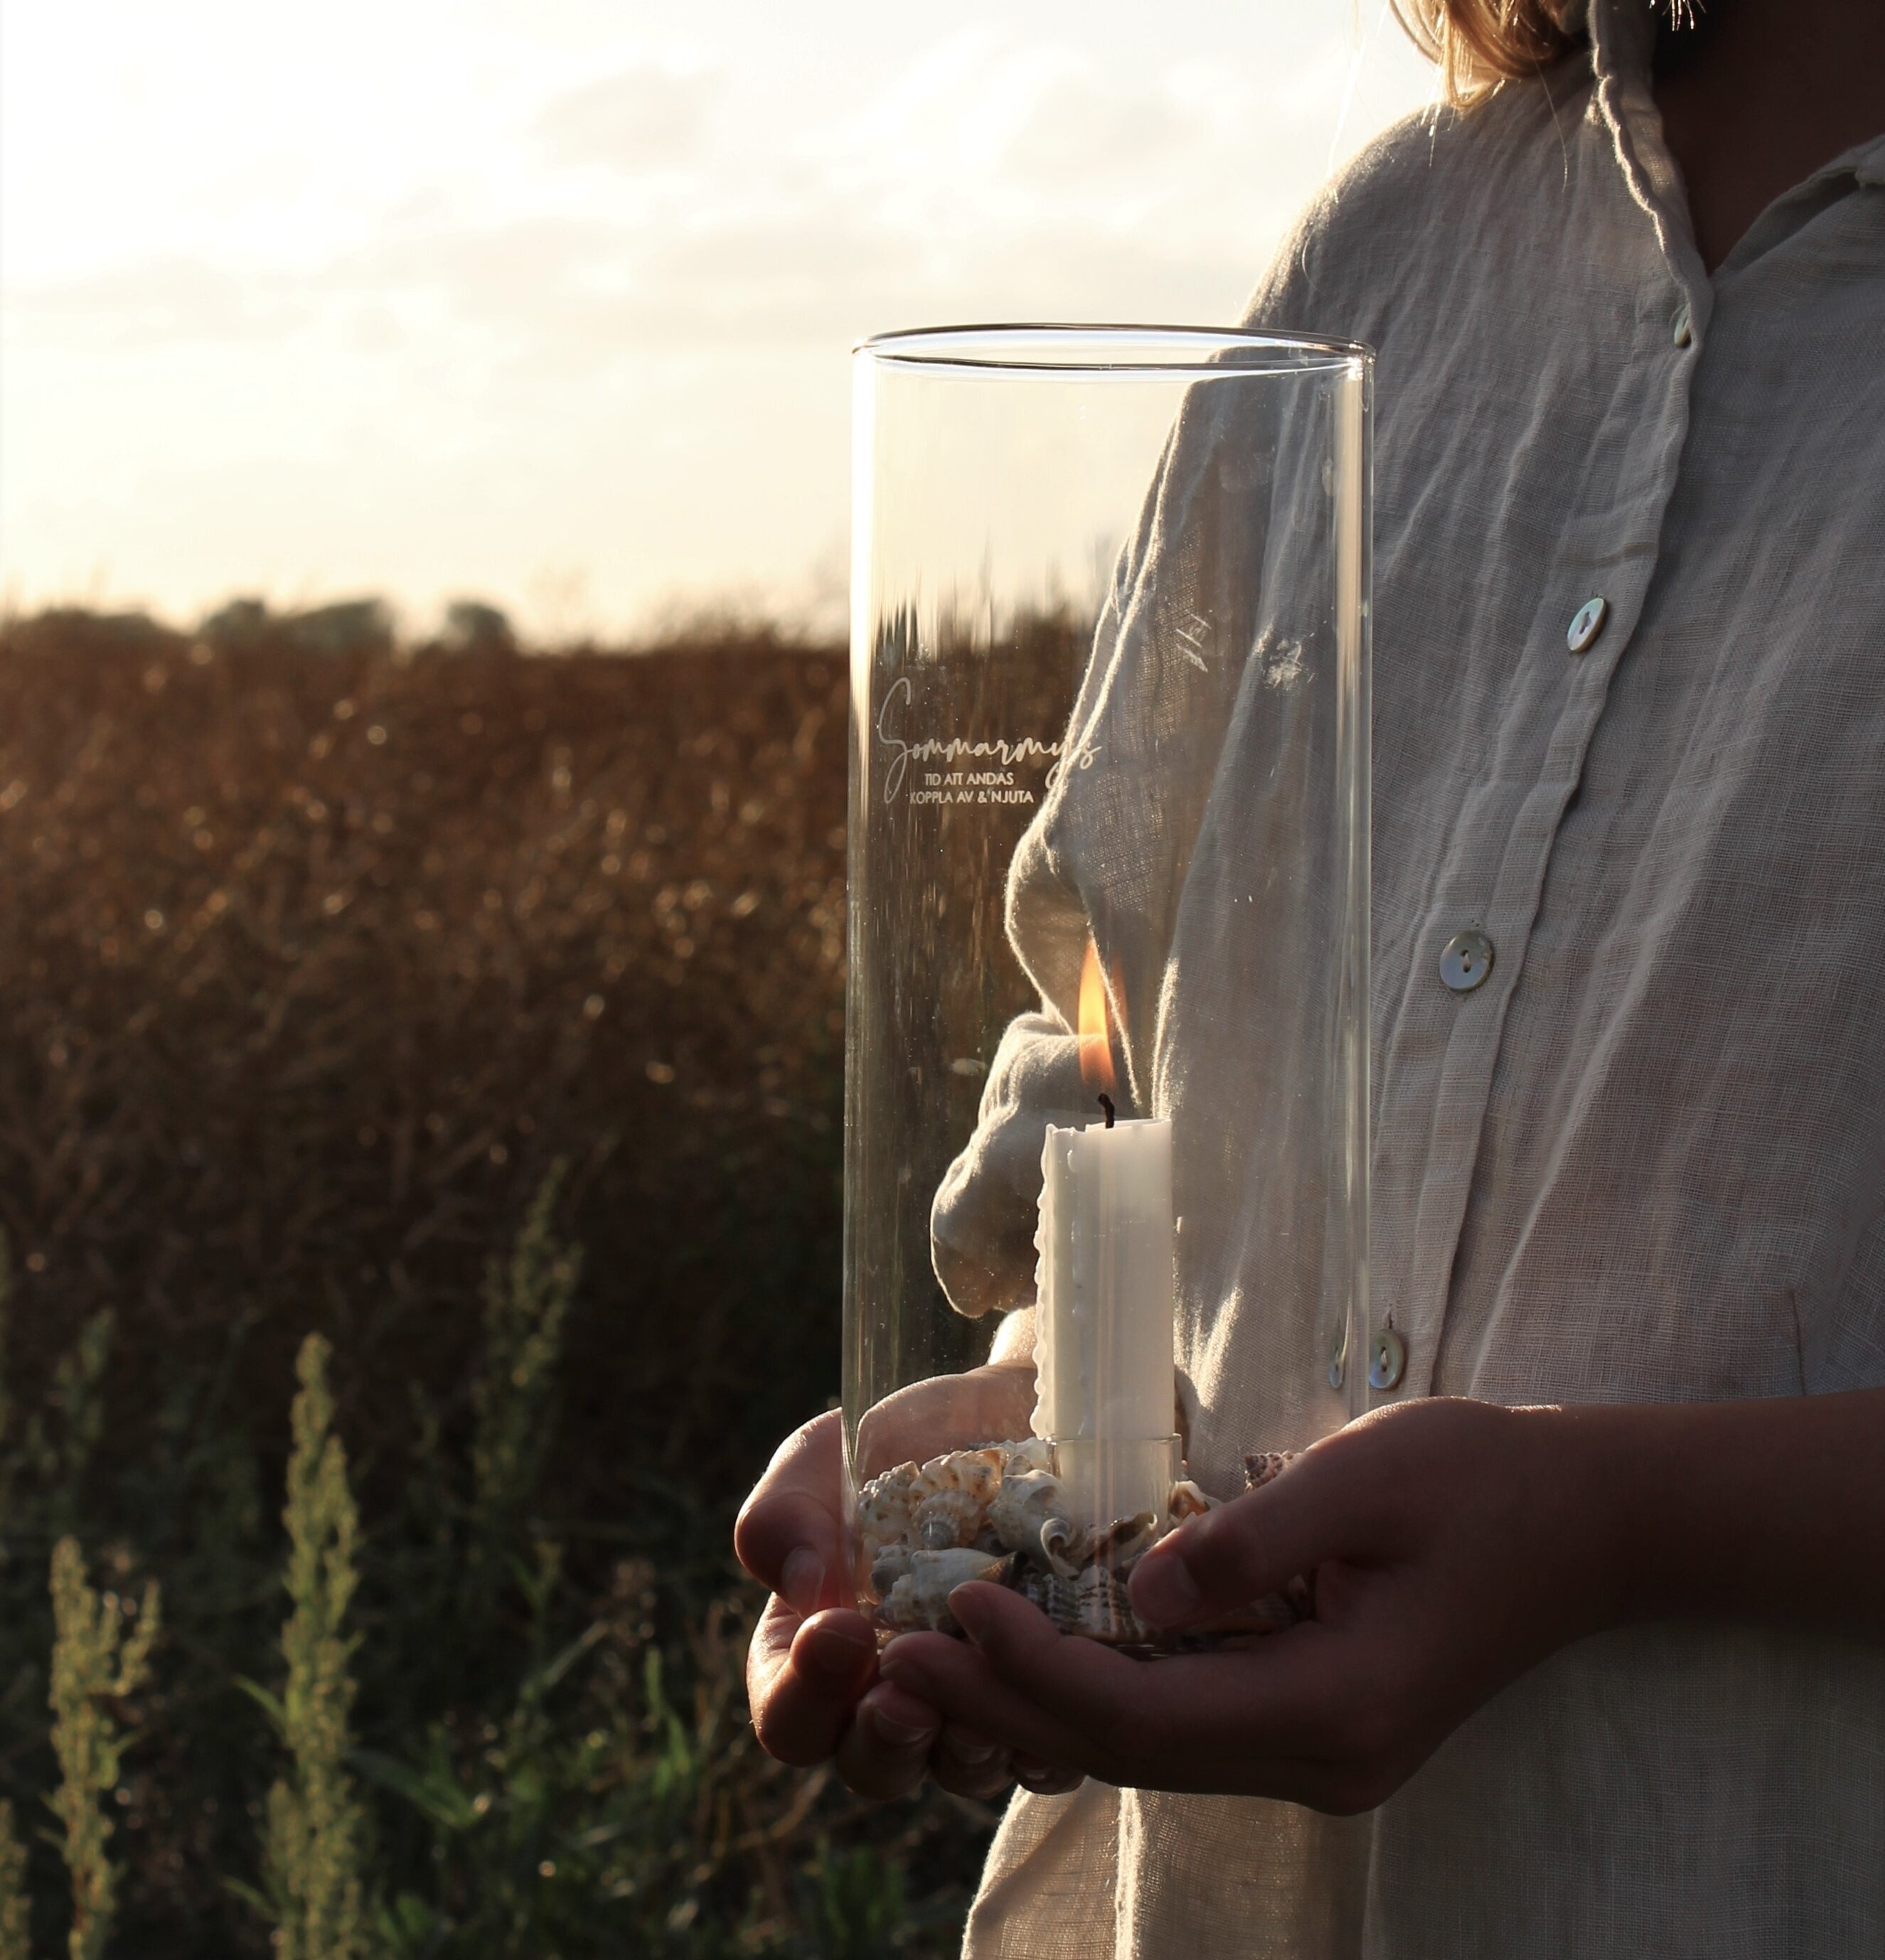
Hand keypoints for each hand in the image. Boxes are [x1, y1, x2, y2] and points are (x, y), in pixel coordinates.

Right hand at [736, 1388, 1078, 1801]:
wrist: (1012, 1416)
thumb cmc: (902, 1439)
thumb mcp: (824, 1458)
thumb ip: (785, 1516)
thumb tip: (801, 1583)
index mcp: (817, 1653)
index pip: (789, 1716)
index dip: (804, 1693)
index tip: (840, 1631)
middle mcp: (890, 1695)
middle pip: (871, 1764)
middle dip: (884, 1741)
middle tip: (906, 1700)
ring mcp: (972, 1706)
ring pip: (959, 1771)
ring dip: (966, 1751)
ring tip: (981, 1710)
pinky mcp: (1047, 1699)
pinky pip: (1048, 1755)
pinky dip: (1047, 1744)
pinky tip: (1052, 1701)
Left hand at [878, 1396, 1626, 1812]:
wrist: (1586, 1523)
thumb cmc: (1479, 1480)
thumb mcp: (1365, 1477)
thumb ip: (1250, 1540)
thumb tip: (1138, 1593)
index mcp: (1334, 1707)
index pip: (1144, 1713)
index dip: (1037, 1669)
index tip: (957, 1607)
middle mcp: (1322, 1758)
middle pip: (1129, 1752)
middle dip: (1008, 1704)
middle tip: (895, 1660)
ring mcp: (1322, 1754)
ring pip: (1150, 1750)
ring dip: (1040, 1705)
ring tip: (934, 1661)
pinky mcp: (1315, 1724)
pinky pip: (1186, 1725)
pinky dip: (1101, 1694)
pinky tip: (1036, 1653)